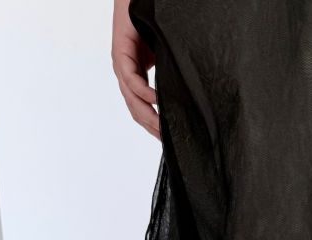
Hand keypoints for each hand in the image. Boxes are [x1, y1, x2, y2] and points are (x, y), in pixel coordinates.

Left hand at [111, 0, 159, 138]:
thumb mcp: (166, 59)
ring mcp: (122, 66)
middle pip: (137, 111)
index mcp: (136, 78)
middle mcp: (127, 75)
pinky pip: (132, 81)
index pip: (143, 110)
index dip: (155, 128)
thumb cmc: (154, 24)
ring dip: (148, 116)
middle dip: (153, 128)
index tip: (170, 142)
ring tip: (164, 128)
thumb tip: (192, 98)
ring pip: (132, 100)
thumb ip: (172, 79)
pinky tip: (156, 102)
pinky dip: (144, 93)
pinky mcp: (120, 55)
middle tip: (169, 143)